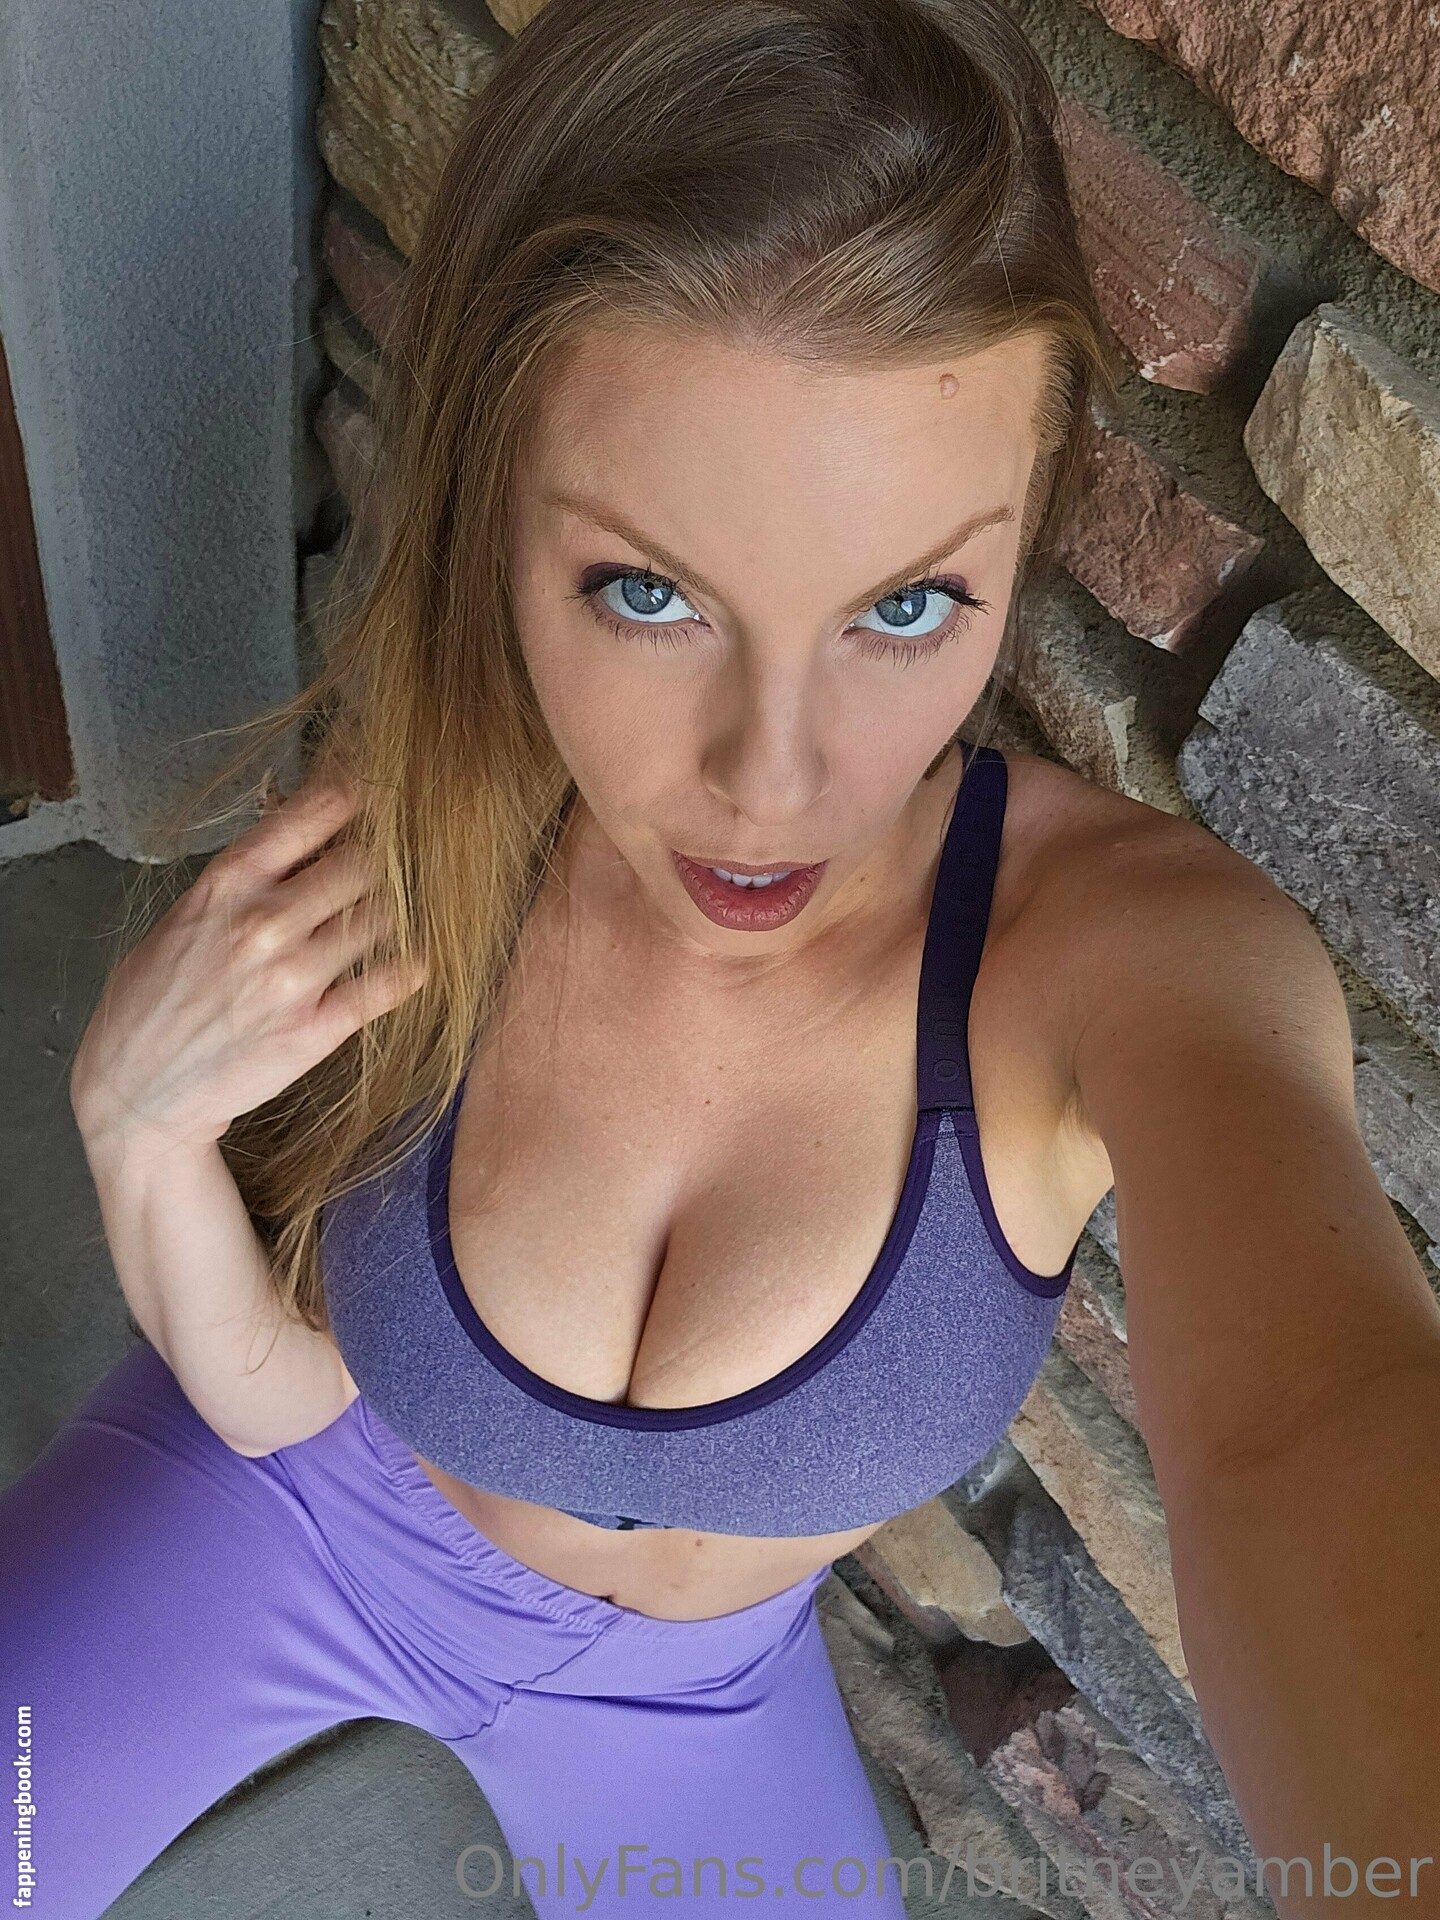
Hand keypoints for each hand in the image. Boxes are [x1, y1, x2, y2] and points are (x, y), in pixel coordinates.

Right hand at [70, 760, 427, 1156]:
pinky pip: (391, 983)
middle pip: (363, 865)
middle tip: (375, 879)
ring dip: (390, 917)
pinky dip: (409, 968)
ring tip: (381, 924)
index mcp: (228, 883)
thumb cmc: (156, 997)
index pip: (312, 814)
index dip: (354, 800)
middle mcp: (265, 923)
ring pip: (383, 918)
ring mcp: (294, 977)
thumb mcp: (187, 916)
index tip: (372, 801)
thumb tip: (308, 838)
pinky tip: (410, 962)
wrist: (139, 1087)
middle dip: (373, 868)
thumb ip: (246, 880)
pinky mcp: (317, 1028)